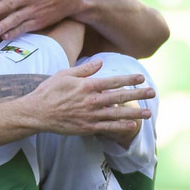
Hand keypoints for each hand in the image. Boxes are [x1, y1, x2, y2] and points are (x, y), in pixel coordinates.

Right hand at [18, 60, 152, 135]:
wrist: (37, 113)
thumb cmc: (49, 91)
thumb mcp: (65, 74)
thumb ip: (85, 69)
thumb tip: (101, 62)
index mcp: (87, 86)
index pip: (113, 81)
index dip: (128, 79)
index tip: (141, 78)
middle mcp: (91, 101)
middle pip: (119, 97)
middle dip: (137, 95)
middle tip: (152, 93)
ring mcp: (90, 116)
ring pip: (117, 114)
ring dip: (134, 113)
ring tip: (148, 113)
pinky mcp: (86, 128)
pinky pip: (107, 128)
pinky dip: (120, 127)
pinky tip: (132, 126)